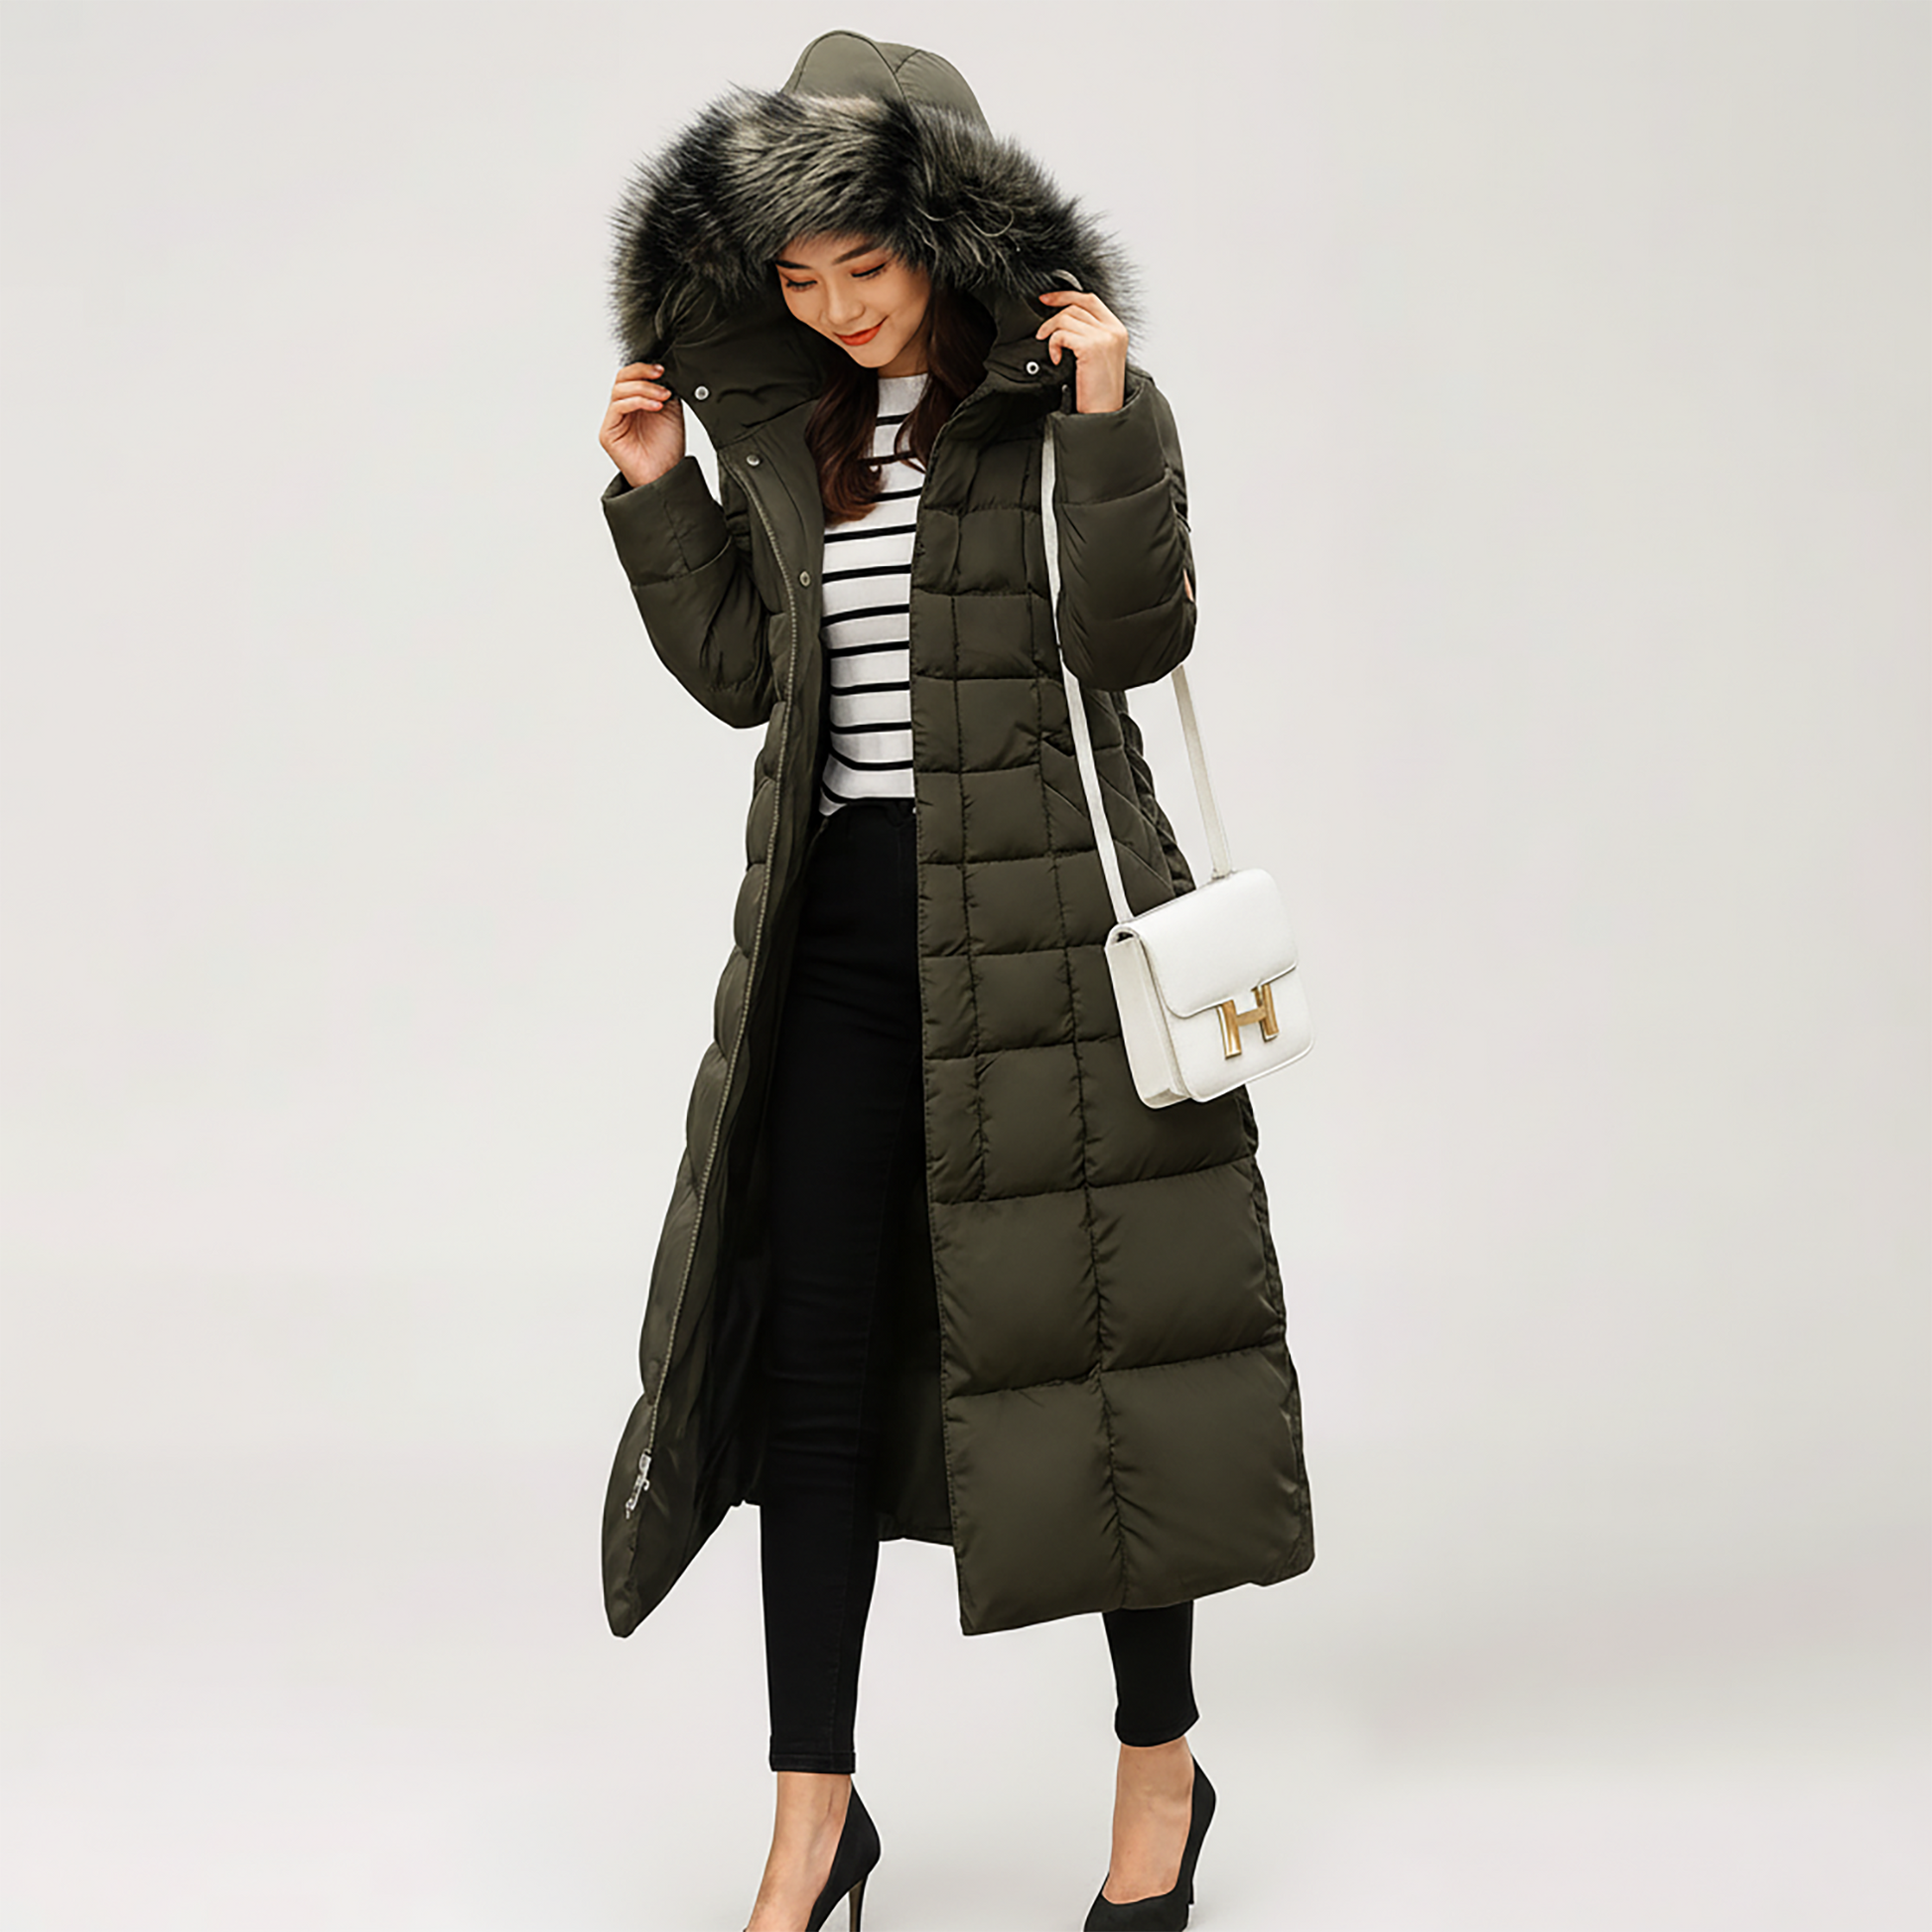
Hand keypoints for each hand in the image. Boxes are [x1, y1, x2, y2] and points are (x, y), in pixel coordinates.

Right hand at [600, 362, 685, 487]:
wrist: (666, 474)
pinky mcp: (608, 432)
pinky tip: (654, 406)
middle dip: (642, 374)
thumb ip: (664, 390)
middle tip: (660, 377)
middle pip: (621, 379)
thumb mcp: (671, 411)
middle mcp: (623, 410)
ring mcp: (614, 420)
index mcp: (635, 403)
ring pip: (619, 390)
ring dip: (644, 389)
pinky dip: (637, 401)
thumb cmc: (667, 449)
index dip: (644, 369)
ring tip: (662, 397)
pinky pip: (618, 406)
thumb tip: (665, 372)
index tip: (661, 370)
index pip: (631, 376)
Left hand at [1036, 290, 1127, 413]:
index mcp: (1117, 330)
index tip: (1047, 299)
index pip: (1089, 300)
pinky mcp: (1091, 347)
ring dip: (1051, 332)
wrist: (1104, 412)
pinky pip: (1062, 334)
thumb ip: (1090, 335)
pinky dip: (1053, 345)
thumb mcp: (1101, 357)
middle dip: (1052, 316)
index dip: (1066, 295)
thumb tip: (1065, 320)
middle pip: (1075, 307)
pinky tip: (1056, 358)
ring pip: (1066, 318)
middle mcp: (1113, 330)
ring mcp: (1103, 337)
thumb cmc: (1099, 391)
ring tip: (1051, 350)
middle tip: (1041, 332)